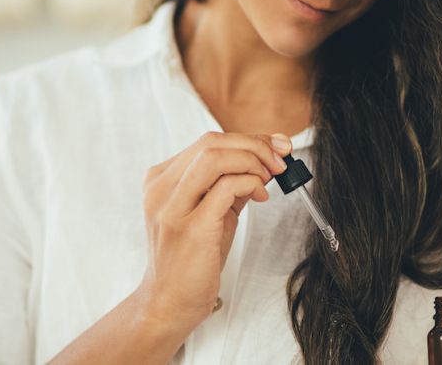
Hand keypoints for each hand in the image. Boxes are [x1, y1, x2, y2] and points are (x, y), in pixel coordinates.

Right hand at [134, 131, 291, 329]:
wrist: (168, 303)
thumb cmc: (189, 260)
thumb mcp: (210, 214)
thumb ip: (230, 185)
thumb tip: (265, 159)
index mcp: (161, 180)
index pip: (207, 143)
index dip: (248, 139)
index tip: (276, 146)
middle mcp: (161, 189)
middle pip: (211, 143)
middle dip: (254, 145)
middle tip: (280, 160)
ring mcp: (172, 207)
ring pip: (215, 156)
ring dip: (253, 160)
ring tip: (270, 176)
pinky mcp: (191, 227)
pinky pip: (226, 187)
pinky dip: (250, 182)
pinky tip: (260, 195)